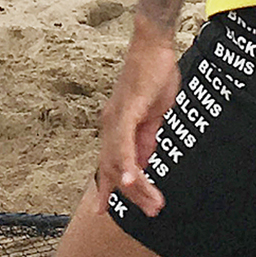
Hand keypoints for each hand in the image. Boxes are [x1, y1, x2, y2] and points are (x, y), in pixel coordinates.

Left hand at [96, 25, 179, 215]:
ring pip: (119, 162)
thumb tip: (144, 159)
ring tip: (154, 205)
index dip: (103, 188)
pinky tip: (130, 183)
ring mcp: (117, 118)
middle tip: (152, 211)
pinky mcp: (128, 110)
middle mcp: (110, 124)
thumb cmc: (154, 75)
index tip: (101, 211)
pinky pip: (125, 143)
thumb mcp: (153, 113)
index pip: (108, 163)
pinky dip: (126, 165)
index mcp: (116, 125)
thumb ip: (146, 137)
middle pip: (112, 169)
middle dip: (130, 196)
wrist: (154, 45)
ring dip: (136, 187)